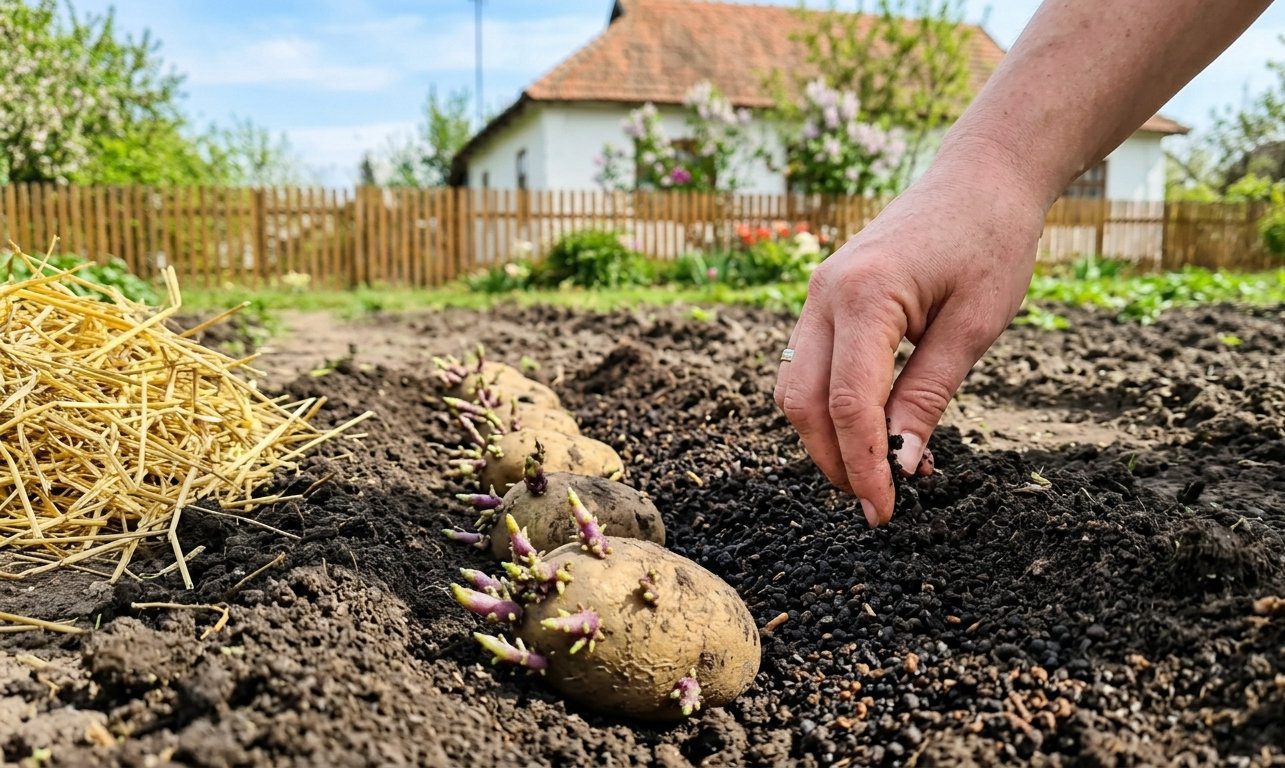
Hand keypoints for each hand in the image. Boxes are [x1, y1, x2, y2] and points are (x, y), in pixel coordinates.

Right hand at [773, 158, 1046, 526]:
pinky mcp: (824, 298)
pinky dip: (828, 405)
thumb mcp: (974, 326)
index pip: (848, 404)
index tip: (885, 512)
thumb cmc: (991, 239)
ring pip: (794, 387)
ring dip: (824, 437)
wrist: (981, 173)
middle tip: (878, 503)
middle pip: (803, 402)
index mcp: (865, 297)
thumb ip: (928, 395)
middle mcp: (824, 294)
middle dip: (834, 461)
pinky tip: (871, 427)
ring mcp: (817, 295)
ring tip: (875, 470)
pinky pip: (808, 365)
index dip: (864, 466)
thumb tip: (901, 463)